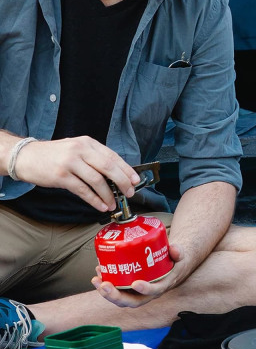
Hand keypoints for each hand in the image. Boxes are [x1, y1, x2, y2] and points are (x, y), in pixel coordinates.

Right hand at [13, 136, 139, 210]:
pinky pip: (83, 190)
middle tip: (129, 193)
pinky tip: (101, 205)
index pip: (113, 156)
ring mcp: (70, 162)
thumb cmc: (55, 155)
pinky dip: (94, 200)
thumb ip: (95, 158)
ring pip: (97, 181)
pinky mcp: (61, 176)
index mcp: (88, 143)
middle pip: (108, 167)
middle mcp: (80, 150)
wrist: (26, 156)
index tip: (135, 180)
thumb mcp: (77, 149)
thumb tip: (117, 174)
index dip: (126, 169)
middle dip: (122, 182)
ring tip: (113, 204)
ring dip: (108, 195)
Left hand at [93, 243, 185, 306]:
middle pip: (132, 301)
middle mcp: (148, 293)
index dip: (145, 289)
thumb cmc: (174, 261)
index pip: (154, 291)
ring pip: (121, 299)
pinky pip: (117, 291)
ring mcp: (138, 293)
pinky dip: (106, 284)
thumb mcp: (180, 255)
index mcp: (162, 285)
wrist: (172, 266)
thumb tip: (174, 249)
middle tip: (104, 285)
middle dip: (116, 296)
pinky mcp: (130, 288)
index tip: (136, 283)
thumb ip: (178, 251)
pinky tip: (99, 273)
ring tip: (96, 280)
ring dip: (106, 293)